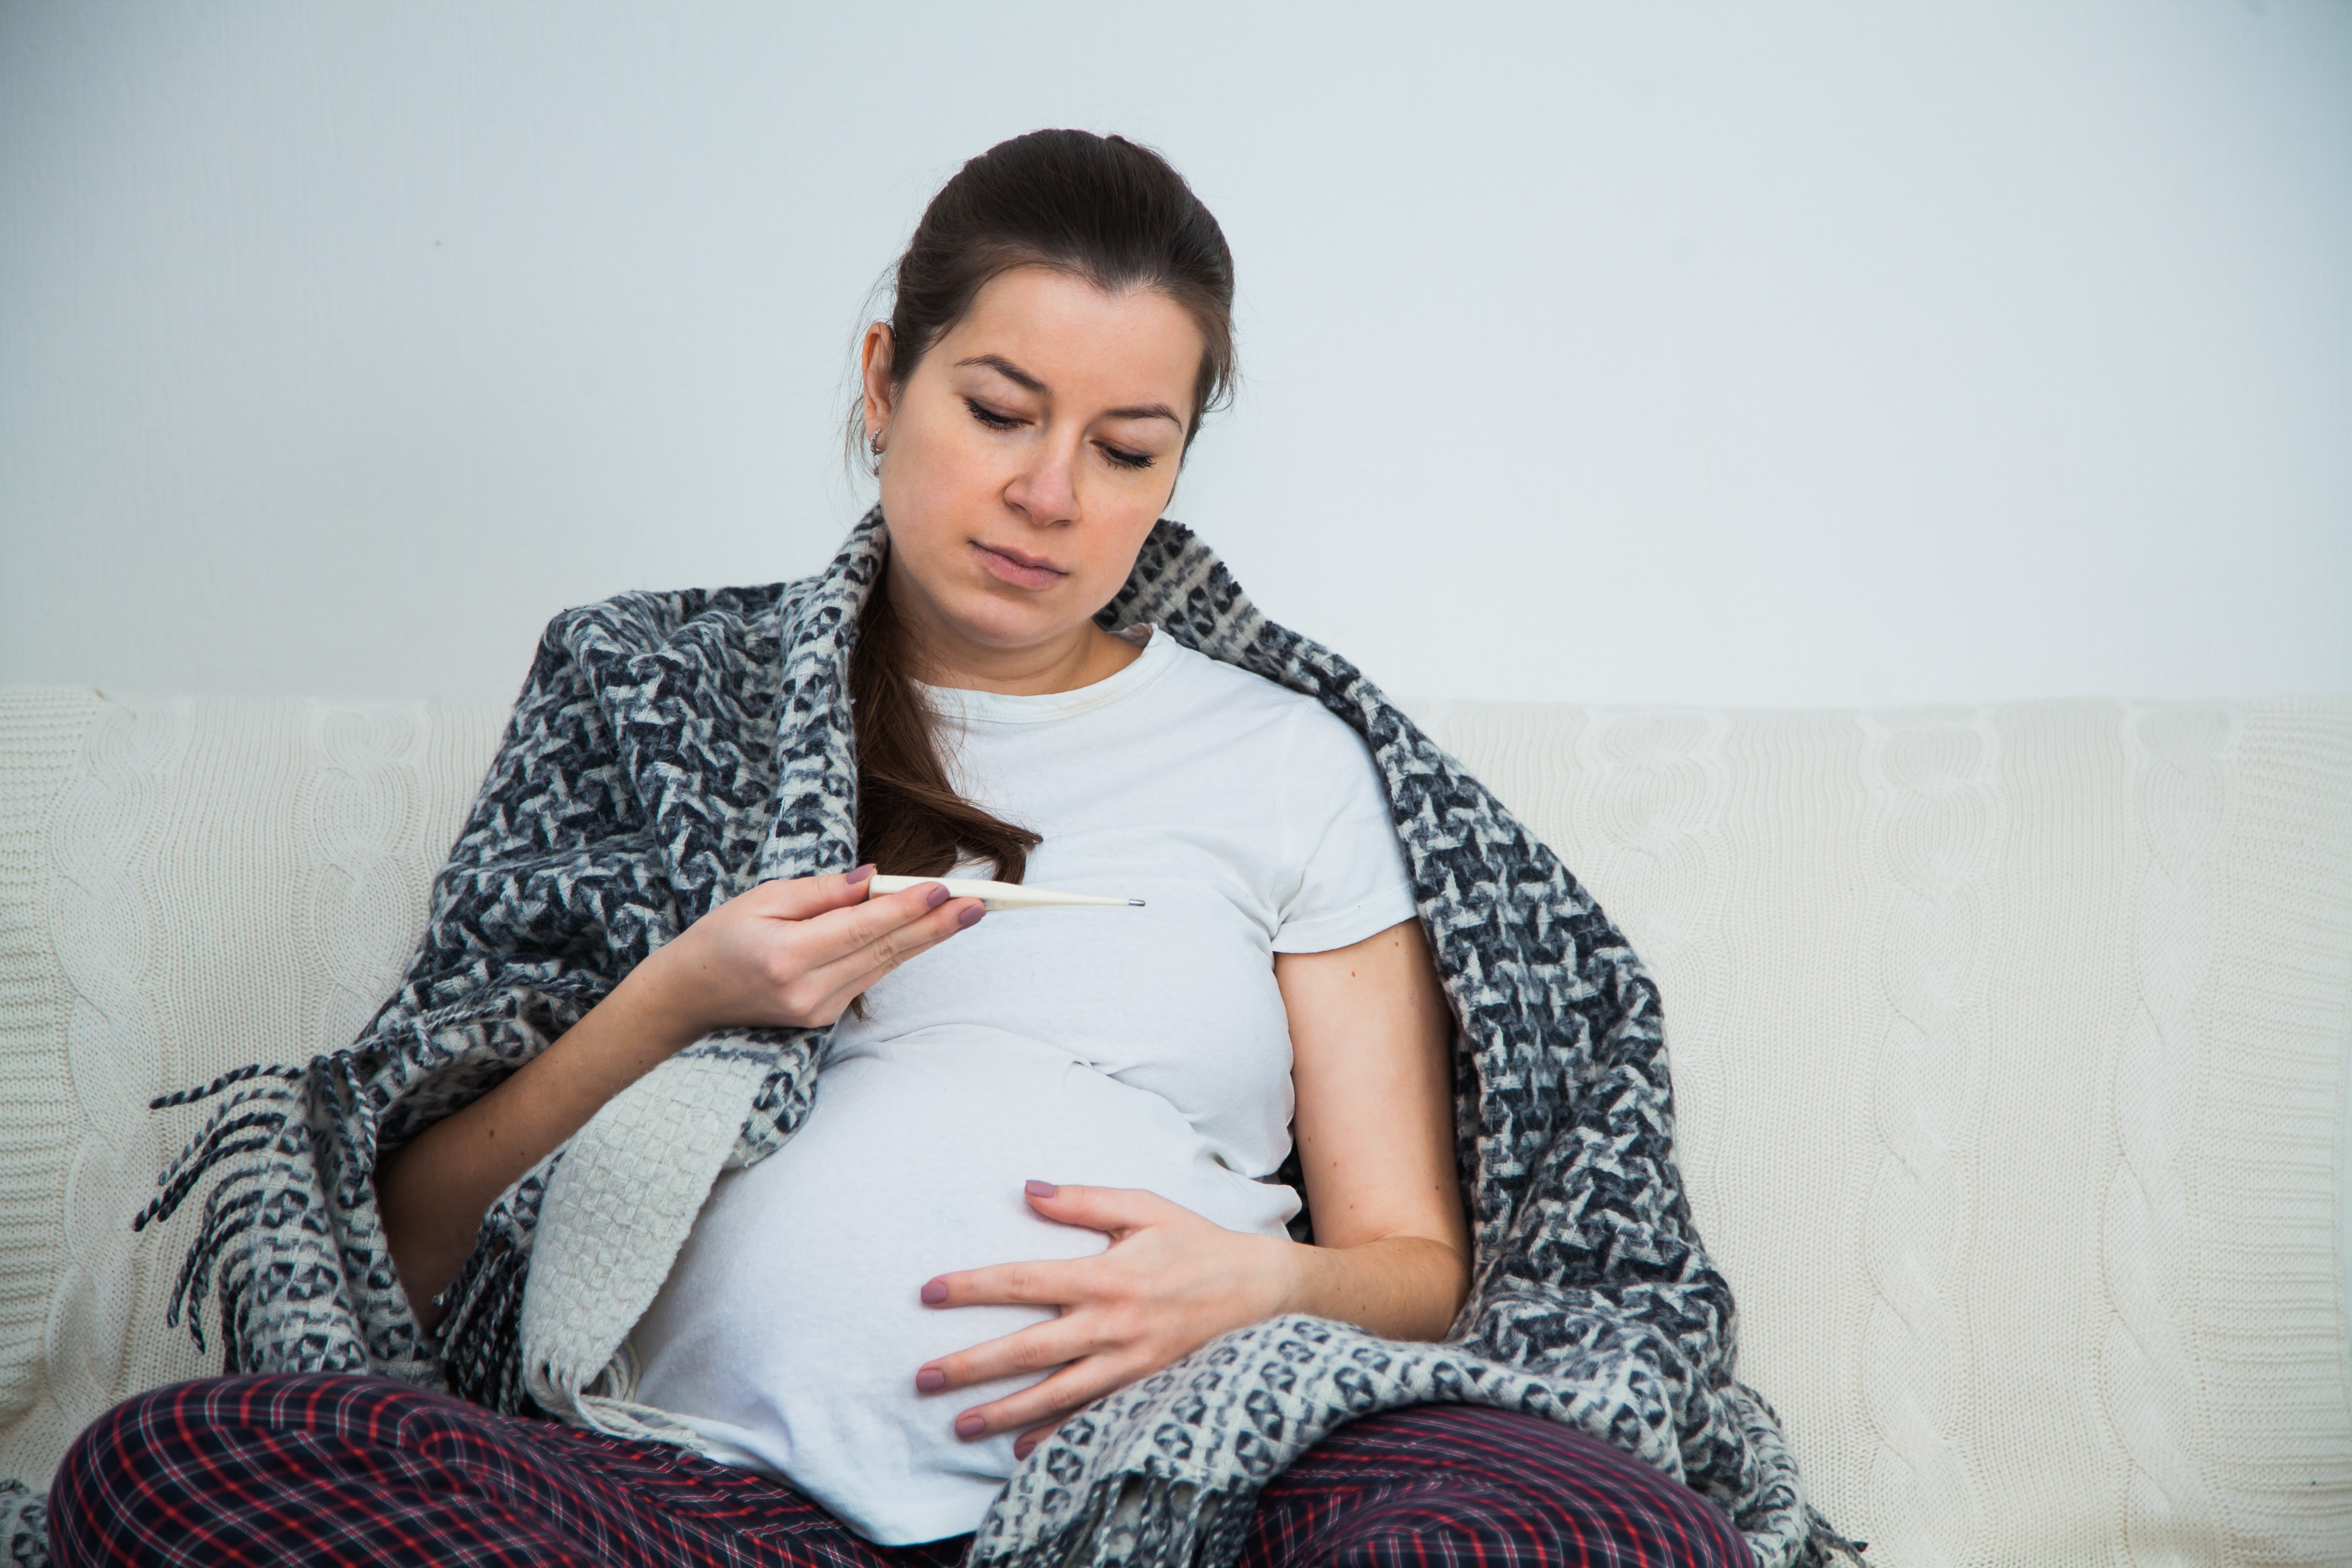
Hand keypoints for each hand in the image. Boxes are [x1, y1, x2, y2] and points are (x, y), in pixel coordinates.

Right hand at [637, 865, 983, 1037]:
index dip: (907, 909)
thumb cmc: (720, 938)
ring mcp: (818, 1011)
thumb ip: (822, 892)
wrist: (689, 999)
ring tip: (967, 913)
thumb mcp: (762, 899)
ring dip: (926, 938)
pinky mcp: (824, 1017)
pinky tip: (925, 931)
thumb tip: (875, 879)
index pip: (863, 929)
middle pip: (885, 951)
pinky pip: (869, 976)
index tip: (944, 890)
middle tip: (980, 903)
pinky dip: (897, 951)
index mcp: (787, 957)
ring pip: (884, 966)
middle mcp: (808, 991)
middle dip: (936, 926)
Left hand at [912, 1182, 1299, 1458]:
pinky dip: (1058, 1436)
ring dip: (1003, 1412)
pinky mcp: (1146, 1389)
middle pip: (1027, 1350)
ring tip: (959, 1426)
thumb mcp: (1145, 1208)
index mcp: (1105, 1275)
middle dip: (971, 1365)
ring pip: (1054, 1395)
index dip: (973, 1287)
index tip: (929, 1293)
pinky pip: (1094, 1418)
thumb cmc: (1197, 1244)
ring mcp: (1129, 1364)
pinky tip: (1022, 1449)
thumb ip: (1084, 1200)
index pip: (1023, 1281)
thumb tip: (1027, 1189)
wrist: (1264, 1291)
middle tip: (922, 1378)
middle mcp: (1112, 1325)